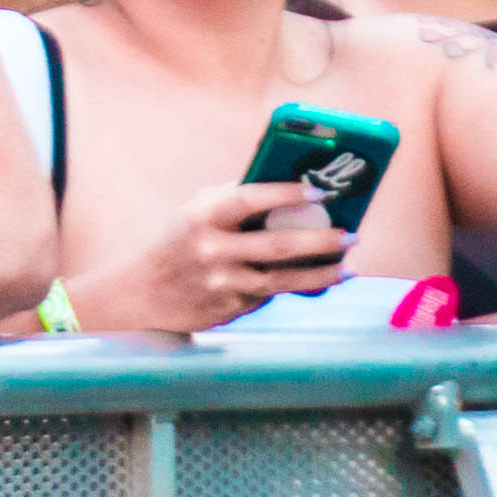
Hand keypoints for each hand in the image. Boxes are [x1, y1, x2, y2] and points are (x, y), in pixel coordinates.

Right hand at [76, 181, 355, 335]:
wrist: (144, 295)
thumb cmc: (180, 243)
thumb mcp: (197, 213)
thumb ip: (235, 201)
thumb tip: (292, 188)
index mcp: (202, 217)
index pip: (249, 199)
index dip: (286, 194)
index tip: (320, 192)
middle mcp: (211, 250)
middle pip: (278, 245)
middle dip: (321, 240)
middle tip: (351, 234)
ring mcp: (222, 283)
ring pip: (283, 278)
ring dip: (322, 272)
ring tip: (348, 265)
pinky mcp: (230, 308)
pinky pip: (273, 294)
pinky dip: (302, 286)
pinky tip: (326, 279)